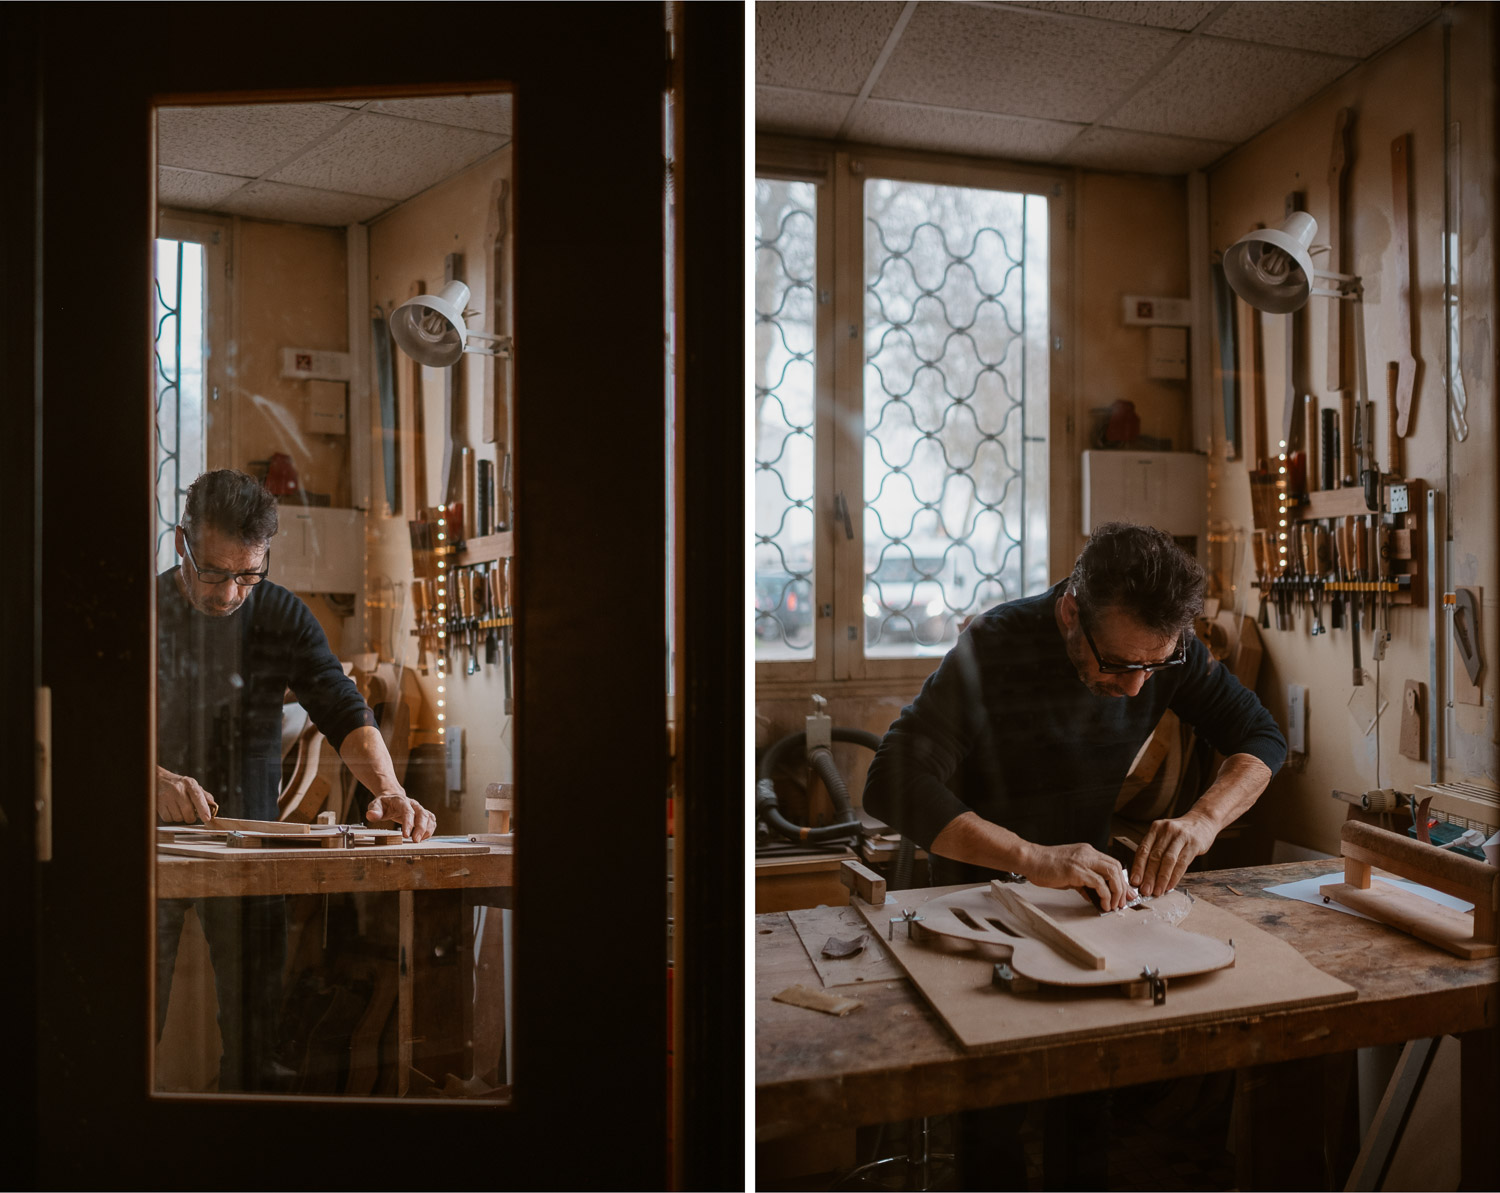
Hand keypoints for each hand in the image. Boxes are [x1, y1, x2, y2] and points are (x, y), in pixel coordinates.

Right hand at [157, 766, 217, 823]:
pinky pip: (168, 819)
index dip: (203, 809)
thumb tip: (213, 805)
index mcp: (189, 784)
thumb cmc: (179, 785)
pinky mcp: (158, 804)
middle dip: (191, 817)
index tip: (207, 818)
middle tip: (190, 814)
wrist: (159, 779)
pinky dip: (171, 818)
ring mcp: (166, 797)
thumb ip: (204, 795)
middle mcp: (178, 789)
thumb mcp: (192, 785)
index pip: (198, 797)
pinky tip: (171, 810)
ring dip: (180, 817)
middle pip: (188, 812)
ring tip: (178, 808)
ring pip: (178, 817)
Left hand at [366, 792, 435, 841]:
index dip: (408, 823)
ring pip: (429, 818)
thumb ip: (374, 811)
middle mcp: (413, 804)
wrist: (391, 798)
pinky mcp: (423, 814)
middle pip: (422, 814)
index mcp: (401, 801)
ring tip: (419, 841)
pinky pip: (431, 821)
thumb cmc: (384, 804)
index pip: (407, 811)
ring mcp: (419, 809)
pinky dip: (430, 829)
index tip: (405, 835)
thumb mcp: (375, 805)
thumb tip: (371, 815)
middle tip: (415, 841)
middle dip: (421, 828)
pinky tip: (423, 838)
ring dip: (427, 830)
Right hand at [1022, 841, 1136, 911]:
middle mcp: (1088, 853)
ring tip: (1115, 905)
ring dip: (1117, 891)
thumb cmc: (1045, 866)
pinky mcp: (1077, 870)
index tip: (1124, 893)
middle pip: (1116, 867)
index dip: (1121, 879)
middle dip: (1123, 886)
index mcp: (1087, 852)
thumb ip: (1083, 882)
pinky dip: (1105, 895)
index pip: (1112, 863)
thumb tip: (1095, 896)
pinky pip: (1099, 883)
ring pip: (1112, 873)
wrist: (1030, 860)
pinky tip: (1103, 904)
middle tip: (1123, 902)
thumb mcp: (1069, 873)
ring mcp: (1083, 860)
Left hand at [1130, 815, 1217, 896]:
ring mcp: (1180, 836)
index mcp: (1155, 829)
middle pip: (1154, 856)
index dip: (1138, 867)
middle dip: (1148, 876)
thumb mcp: (1165, 835)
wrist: (1202, 820)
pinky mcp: (1193, 844)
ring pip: (1168, 860)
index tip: (1134, 881)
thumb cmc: (1180, 833)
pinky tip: (1170, 885)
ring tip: (1157, 891)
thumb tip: (1144, 875)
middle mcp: (1166, 831)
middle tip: (1144, 890)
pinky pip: (1182, 863)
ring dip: (1161, 878)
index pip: (1143, 850)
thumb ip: (1155, 850)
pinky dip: (1175, 876)